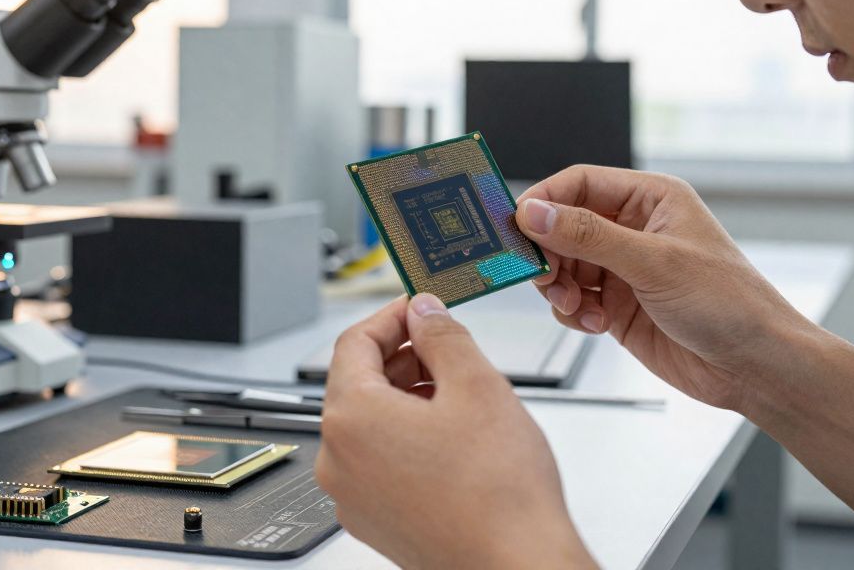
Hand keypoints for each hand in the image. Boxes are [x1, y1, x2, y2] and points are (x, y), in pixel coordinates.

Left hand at [317, 294, 597, 569]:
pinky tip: (451, 438)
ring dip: (406, 398)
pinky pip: (378, 463)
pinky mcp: (374, 520)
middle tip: (444, 346)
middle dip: (402, 358)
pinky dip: (405, 439)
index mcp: (351, 419)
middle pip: (357, 384)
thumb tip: (425, 312)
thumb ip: (443, 335)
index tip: (419, 309)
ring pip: (369, 425)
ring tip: (457, 394)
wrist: (515, 566)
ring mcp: (352, 496)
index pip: (353, 342)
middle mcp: (338, 460)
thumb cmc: (498, 494)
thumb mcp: (477, 385)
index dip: (391, 317)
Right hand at [515, 166, 811, 410]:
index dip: (544, 201)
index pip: (578, 183)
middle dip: (548, 253)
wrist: (755, 367)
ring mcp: (624, 268)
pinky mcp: (618, 305)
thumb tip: (536, 213)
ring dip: (557, 288)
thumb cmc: (730, 304)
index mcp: (650, 199)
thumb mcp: (654, 262)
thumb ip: (589, 235)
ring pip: (562, 265)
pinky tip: (595, 323)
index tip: (517, 225)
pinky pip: (572, 300)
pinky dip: (572, 313)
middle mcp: (634, 229)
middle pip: (562, 226)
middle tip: (541, 276)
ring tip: (574, 307)